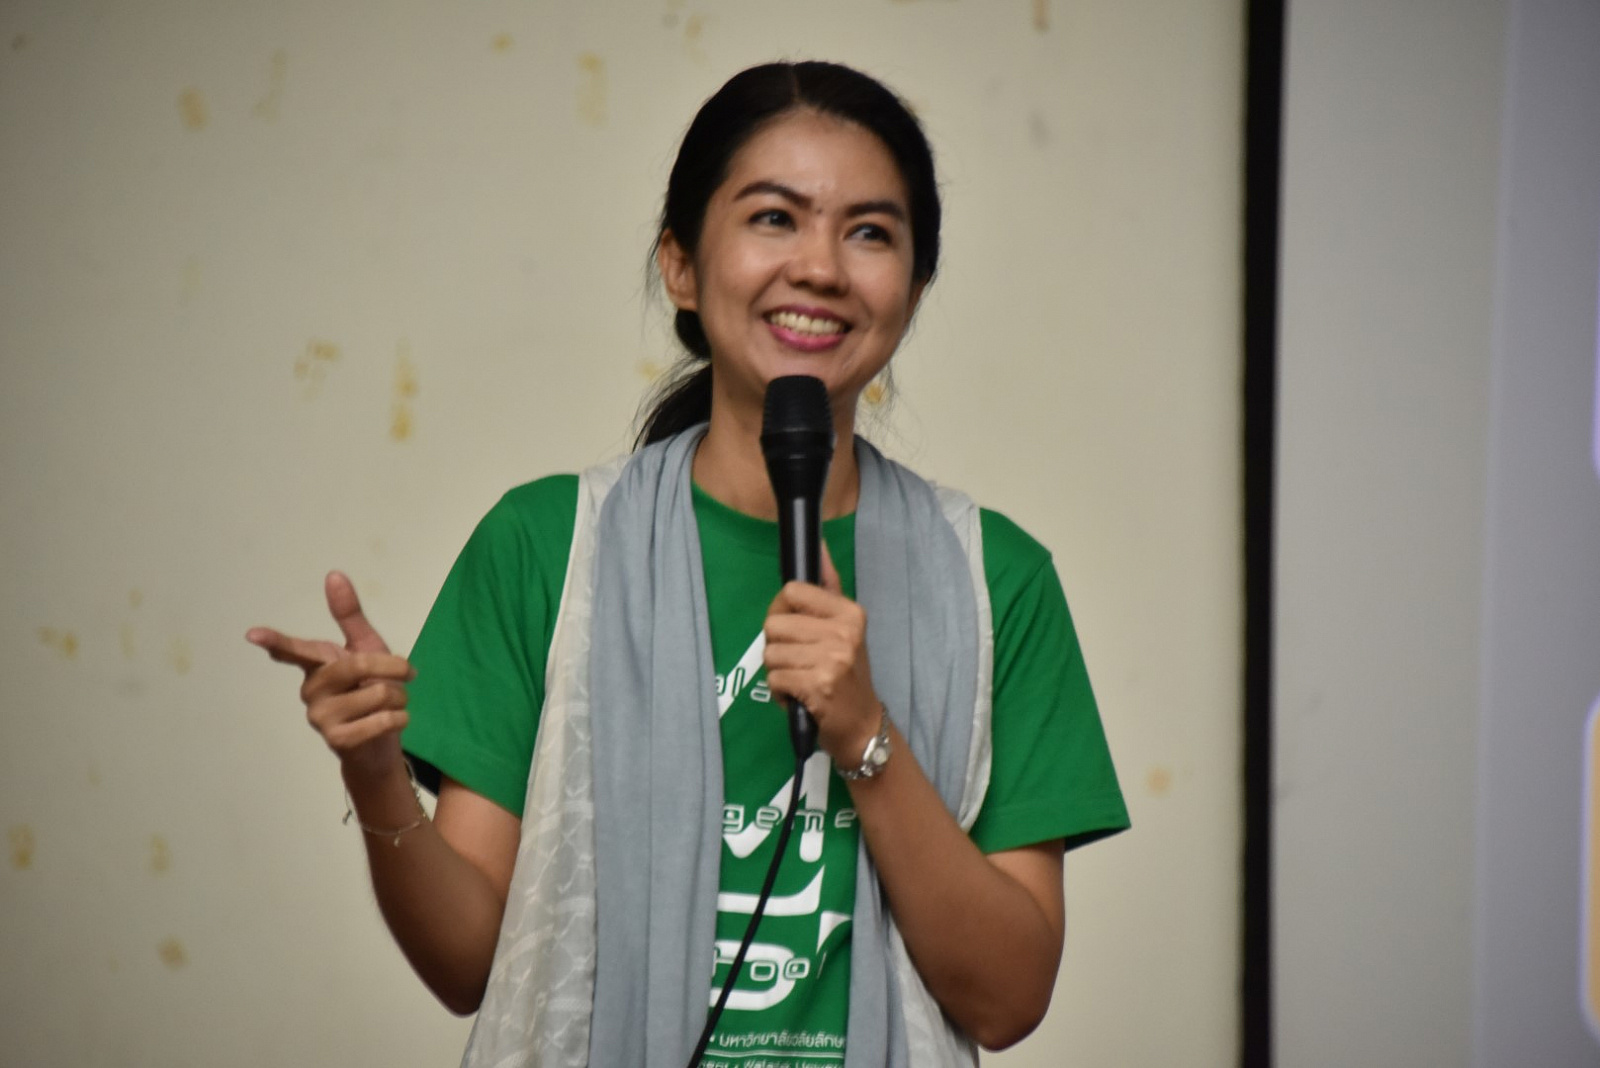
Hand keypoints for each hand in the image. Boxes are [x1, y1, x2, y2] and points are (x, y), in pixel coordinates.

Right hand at [246, 571, 414, 779]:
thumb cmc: (371, 688)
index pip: (293, 649)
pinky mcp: (337, 740)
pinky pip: (380, 721)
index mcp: (316, 664)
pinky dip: (399, 718)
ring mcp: (320, 717)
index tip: (252, 634)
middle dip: (393, 668)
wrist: (382, 740)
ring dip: (400, 697)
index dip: (275, 641)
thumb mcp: (367, 647)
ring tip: (392, 704)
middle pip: (357, 665)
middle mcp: (311, 689)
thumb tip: (333, 574)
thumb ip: (350, 615)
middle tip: (407, 675)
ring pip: (377, 694)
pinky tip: (393, 721)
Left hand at [762, 546, 882, 768]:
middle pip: (774, 624)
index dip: (782, 611)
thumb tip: (819, 546)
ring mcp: (831, 659)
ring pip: (770, 653)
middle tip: (798, 661)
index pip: (792, 592)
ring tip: (800, 679)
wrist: (862, 725)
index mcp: (849, 612)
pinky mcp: (818, 686)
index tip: (794, 629)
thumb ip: (828, 588)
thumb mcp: (846, 628)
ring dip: (777, 671)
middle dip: (777, 646)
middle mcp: (843, 632)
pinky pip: (774, 679)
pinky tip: (799, 696)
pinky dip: (779, 692)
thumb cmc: (849, 675)